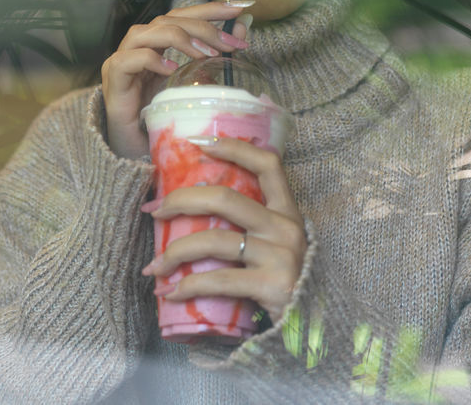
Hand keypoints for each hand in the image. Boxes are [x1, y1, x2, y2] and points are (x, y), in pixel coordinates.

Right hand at [100, 2, 250, 158]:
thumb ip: (212, 55)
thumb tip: (242, 32)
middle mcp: (138, 45)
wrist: (132, 147)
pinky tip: (172, 69)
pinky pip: (130, 59)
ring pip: (148, 32)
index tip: (238, 8)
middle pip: (168, 19)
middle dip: (203, 27)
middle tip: (230, 43)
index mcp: (156, 43)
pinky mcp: (114, 77)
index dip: (208, 9)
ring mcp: (122, 58)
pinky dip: (152, 60)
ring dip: (181, 38)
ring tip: (206, 55)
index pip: (181, 15)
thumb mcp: (192, 82)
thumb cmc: (162, 114)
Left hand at [141, 137, 305, 319]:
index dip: (234, 148)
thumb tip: (199, 210)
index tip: (199, 143)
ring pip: (213, 240)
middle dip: (181, 201)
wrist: (316, 327)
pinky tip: (170, 293)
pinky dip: (187, 286)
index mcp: (288, 211)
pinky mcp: (272, 286)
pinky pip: (218, 281)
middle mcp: (285, 227)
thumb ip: (254, 226)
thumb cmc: (288, 280)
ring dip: (175, 252)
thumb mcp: (279, 244)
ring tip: (154, 266)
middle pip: (225, 198)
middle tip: (155, 211)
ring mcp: (280, 255)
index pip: (267, 165)